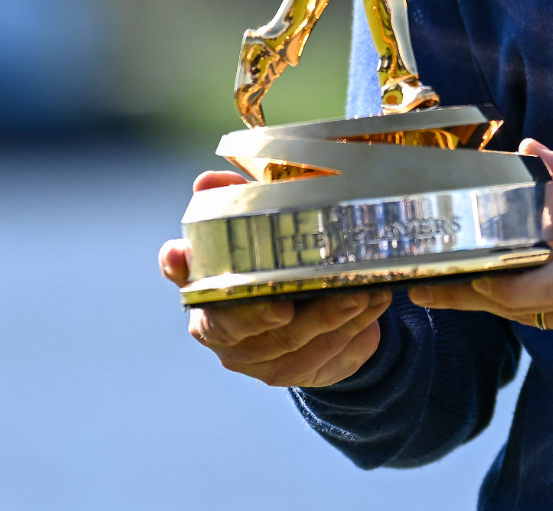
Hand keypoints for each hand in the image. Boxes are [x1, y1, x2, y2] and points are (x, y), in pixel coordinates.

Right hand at [158, 170, 392, 387]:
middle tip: (296, 298)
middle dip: (267, 311)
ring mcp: (254, 357)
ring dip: (330, 317)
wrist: (313, 314)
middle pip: (236, 325)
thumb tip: (208, 180)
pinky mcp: (290, 372)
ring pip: (288, 343)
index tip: (182, 254)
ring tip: (362, 290)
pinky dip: (352, 329)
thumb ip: (238, 201)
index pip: (186, 280)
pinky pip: (321, 356)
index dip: (180, 269)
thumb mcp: (263, 228)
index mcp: (204, 288)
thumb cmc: (278, 262)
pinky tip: (372, 303)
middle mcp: (219, 328)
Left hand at [407, 140, 552, 355]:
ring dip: (507, 298)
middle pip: (523, 304)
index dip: (493, 285)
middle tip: (427, 285)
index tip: (457, 273)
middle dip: (473, 294)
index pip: (542, 281)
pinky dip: (547, 304)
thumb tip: (526, 151)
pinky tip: (541, 282)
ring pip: (539, 317)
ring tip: (466, 280)